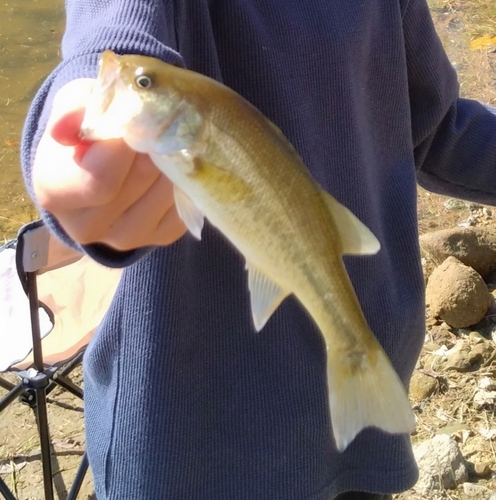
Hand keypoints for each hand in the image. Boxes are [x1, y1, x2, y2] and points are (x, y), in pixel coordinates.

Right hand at [32, 79, 186, 250]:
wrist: (97, 168)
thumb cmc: (85, 133)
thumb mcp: (75, 106)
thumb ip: (73, 110)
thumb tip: (65, 131)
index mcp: (57, 193)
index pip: (102, 178)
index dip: (127, 143)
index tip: (137, 117)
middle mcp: (88, 226)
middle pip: (143, 177)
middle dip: (157, 143)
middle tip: (159, 120)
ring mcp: (126, 236)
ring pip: (170, 188)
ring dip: (176, 158)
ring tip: (165, 142)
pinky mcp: (161, 237)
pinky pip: (188, 203)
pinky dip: (186, 178)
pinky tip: (172, 165)